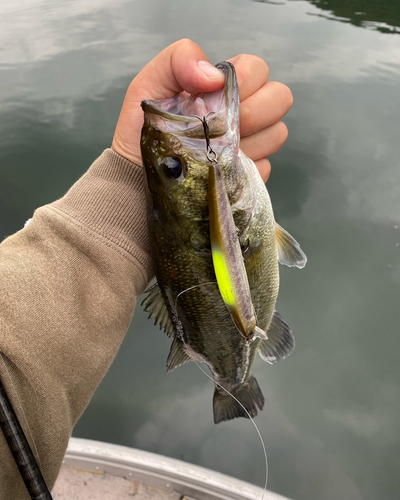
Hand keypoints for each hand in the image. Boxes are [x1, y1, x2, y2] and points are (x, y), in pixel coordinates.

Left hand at [112, 39, 292, 181]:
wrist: (140, 175)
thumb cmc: (146, 129)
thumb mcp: (151, 85)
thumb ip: (180, 60)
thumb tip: (215, 76)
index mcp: (224, 87)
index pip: (259, 69)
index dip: (246, 80)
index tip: (216, 97)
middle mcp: (244, 113)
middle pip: (280, 98)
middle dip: (253, 111)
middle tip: (219, 126)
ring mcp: (250, 145)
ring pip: (277, 134)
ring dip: (248, 141)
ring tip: (214, 149)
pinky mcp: (250, 175)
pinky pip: (264, 167)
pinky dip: (242, 168)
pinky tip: (218, 170)